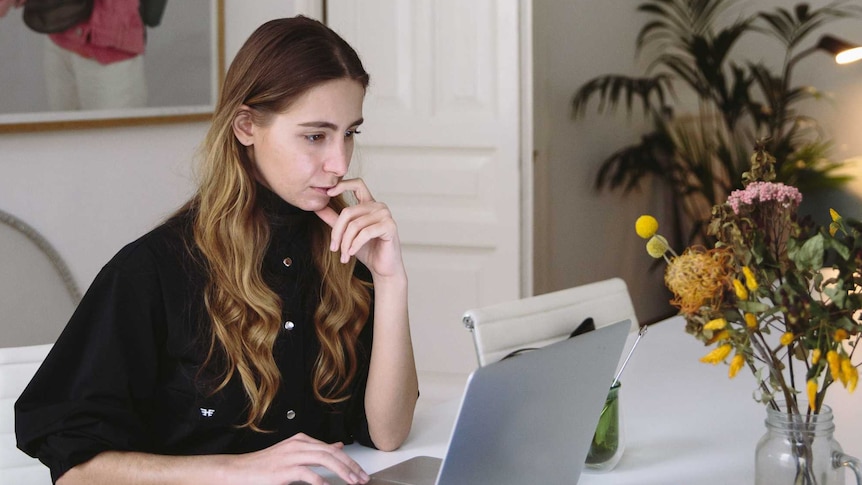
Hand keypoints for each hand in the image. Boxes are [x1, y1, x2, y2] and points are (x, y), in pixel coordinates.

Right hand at [230, 433, 368, 484]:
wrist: (239, 470)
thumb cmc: (265, 465)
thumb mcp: (293, 453)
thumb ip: (316, 450)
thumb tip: (337, 447)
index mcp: (302, 440)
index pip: (332, 449)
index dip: (349, 461)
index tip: (360, 473)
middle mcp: (298, 445)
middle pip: (332, 453)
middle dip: (351, 466)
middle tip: (362, 479)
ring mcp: (291, 456)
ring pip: (324, 459)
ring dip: (342, 472)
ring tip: (352, 482)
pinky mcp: (283, 470)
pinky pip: (307, 474)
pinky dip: (320, 481)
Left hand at [315, 178, 405, 278]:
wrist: (383, 268)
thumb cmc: (368, 250)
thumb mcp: (347, 233)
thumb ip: (334, 219)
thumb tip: (317, 207)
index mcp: (369, 204)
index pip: (357, 184)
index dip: (342, 185)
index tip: (328, 192)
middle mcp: (379, 206)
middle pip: (348, 211)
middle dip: (337, 232)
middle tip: (333, 248)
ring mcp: (385, 215)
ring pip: (355, 224)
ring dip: (345, 243)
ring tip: (344, 255)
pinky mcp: (389, 226)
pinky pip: (365, 233)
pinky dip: (355, 244)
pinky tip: (351, 253)